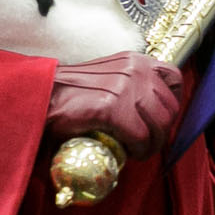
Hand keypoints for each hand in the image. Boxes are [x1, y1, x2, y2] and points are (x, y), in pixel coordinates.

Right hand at [46, 51, 182, 159]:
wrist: (40, 97)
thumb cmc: (70, 93)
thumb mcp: (109, 78)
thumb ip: (132, 86)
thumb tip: (152, 110)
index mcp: (135, 60)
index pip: (174, 79)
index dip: (172, 104)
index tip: (161, 121)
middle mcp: (135, 69)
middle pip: (170, 108)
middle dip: (162, 132)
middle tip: (147, 144)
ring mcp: (125, 86)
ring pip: (159, 124)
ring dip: (152, 144)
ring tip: (139, 150)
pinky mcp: (112, 107)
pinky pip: (140, 137)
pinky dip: (138, 150)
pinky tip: (128, 153)